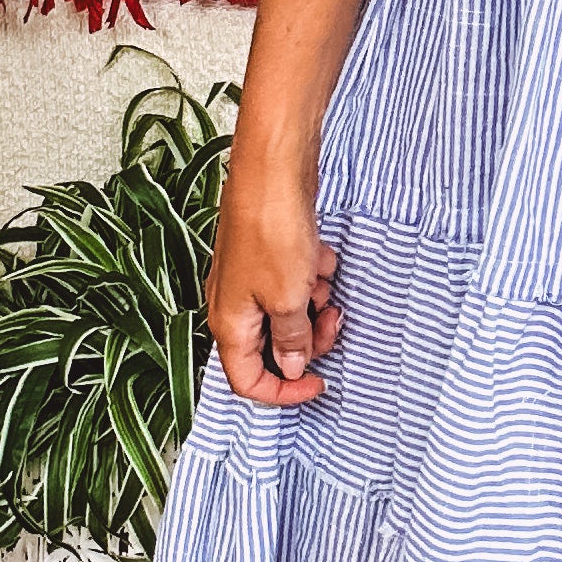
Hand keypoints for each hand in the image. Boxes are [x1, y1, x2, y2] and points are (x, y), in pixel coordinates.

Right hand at [208, 156, 342, 407]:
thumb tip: (290, 368)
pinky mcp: (267, 254)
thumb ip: (291, 339)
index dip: (283, 392)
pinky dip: (312, 273)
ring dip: (313, 303)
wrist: (272, 169)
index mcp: (229, 324)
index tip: (319, 383)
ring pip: (287, 312)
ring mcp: (249, 277)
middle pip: (272, 347)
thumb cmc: (272, 230)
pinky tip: (321, 255)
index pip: (247, 381)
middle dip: (308, 339)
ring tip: (325, 280)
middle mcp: (233, 304)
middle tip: (332, 318)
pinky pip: (294, 279)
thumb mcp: (288, 298)